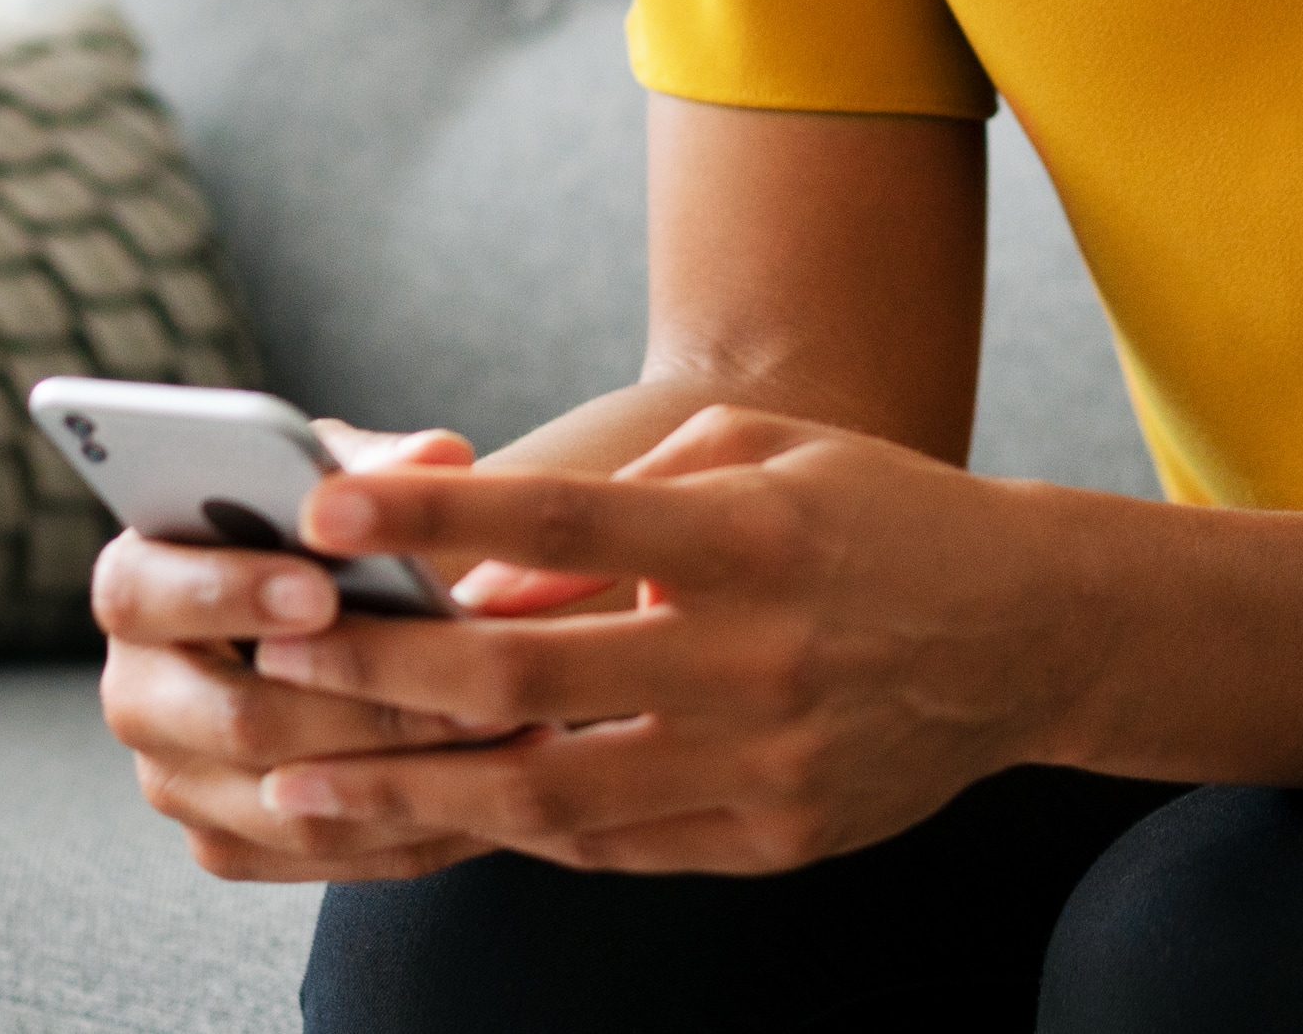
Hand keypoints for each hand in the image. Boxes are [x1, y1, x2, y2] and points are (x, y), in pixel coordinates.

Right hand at [93, 420, 518, 882]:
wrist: (324, 631)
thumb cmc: (324, 538)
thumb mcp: (339, 485)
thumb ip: (379, 468)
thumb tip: (438, 454)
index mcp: (136, 584)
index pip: (144, 592)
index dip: (228, 591)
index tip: (323, 589)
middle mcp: (137, 693)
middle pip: (235, 719)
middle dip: (363, 701)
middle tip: (469, 679)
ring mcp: (177, 781)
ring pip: (292, 803)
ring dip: (411, 771)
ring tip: (509, 726)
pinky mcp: (227, 845)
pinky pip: (326, 857)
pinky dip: (418, 825)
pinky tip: (497, 784)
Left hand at [242, 404, 1082, 873]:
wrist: (1030, 634)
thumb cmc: (875, 517)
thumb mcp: (760, 458)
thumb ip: (621, 509)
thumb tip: (486, 580)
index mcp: (749, 535)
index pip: (564, 519)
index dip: (436, 519)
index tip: (326, 512)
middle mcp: (754, 656)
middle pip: (531, 675)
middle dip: (385, 674)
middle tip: (272, 668)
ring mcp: (766, 764)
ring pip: (555, 791)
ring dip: (417, 787)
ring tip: (308, 780)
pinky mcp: (775, 839)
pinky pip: (618, 844)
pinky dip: (521, 826)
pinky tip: (442, 808)